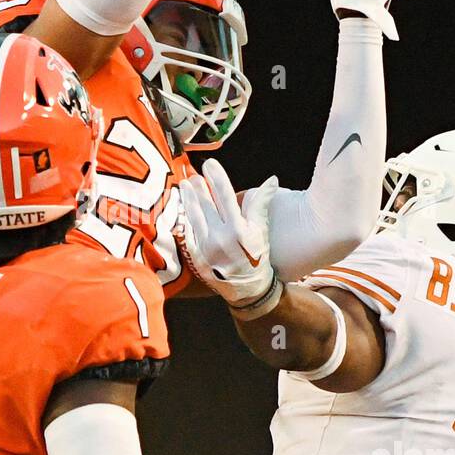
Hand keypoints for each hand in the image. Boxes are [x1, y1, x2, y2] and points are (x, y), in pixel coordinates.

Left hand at [175, 159, 279, 308]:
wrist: (247, 291)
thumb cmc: (257, 259)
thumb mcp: (262, 231)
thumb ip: (261, 204)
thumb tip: (271, 180)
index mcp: (238, 229)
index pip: (224, 195)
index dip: (216, 176)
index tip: (210, 164)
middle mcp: (219, 237)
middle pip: (205, 204)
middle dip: (199, 186)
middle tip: (194, 173)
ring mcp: (205, 247)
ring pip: (193, 216)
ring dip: (188, 198)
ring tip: (185, 185)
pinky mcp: (196, 256)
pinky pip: (189, 231)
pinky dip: (186, 218)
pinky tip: (183, 208)